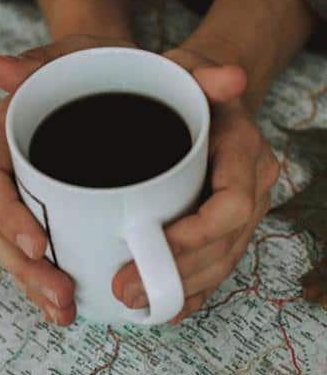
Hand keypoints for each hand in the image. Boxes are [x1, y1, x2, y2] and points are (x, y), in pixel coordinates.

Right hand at [0, 35, 134, 325]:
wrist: (108, 70)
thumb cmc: (89, 61)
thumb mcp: (76, 51)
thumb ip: (48, 56)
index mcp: (5, 135)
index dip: (7, 215)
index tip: (40, 243)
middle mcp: (8, 170)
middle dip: (24, 268)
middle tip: (62, 296)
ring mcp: (25, 194)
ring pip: (12, 248)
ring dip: (34, 284)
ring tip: (66, 312)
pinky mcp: (46, 211)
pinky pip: (37, 252)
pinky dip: (48, 281)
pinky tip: (71, 307)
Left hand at [112, 47, 278, 323]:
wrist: (201, 92)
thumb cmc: (183, 80)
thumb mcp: (184, 67)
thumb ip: (196, 72)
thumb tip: (219, 77)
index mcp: (243, 149)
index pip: (232, 203)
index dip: (198, 232)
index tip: (153, 245)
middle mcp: (250, 184)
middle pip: (226, 244)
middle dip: (179, 272)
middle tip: (125, 289)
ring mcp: (239, 208)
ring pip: (220, 262)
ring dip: (181, 288)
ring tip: (136, 303)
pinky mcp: (223, 225)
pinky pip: (214, 264)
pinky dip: (190, 290)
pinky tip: (163, 307)